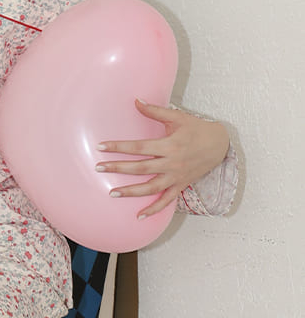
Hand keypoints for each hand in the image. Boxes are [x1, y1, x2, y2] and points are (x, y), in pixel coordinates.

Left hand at [103, 105, 231, 205]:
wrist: (219, 145)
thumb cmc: (197, 129)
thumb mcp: (177, 117)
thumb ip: (155, 111)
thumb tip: (136, 101)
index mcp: (169, 145)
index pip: (139, 147)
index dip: (119, 147)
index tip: (101, 147)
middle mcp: (172, 163)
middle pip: (140, 168)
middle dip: (118, 168)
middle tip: (99, 168)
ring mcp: (176, 177)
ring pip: (151, 188)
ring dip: (131, 192)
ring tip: (112, 193)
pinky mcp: (180, 186)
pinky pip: (166, 201)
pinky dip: (153, 210)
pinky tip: (139, 216)